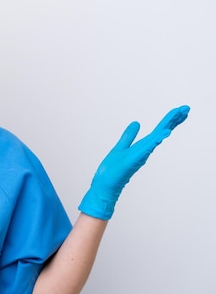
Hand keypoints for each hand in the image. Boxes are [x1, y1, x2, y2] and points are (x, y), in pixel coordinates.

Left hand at [78, 105, 189, 219]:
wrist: (105, 185)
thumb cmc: (114, 170)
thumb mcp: (121, 146)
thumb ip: (129, 136)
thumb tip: (136, 123)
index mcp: (143, 146)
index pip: (159, 130)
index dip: (170, 120)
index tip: (181, 110)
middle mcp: (145, 150)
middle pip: (161, 132)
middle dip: (174, 120)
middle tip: (187, 108)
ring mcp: (140, 154)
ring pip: (156, 137)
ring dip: (167, 126)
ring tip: (179, 114)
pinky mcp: (133, 160)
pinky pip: (146, 148)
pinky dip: (155, 141)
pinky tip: (164, 134)